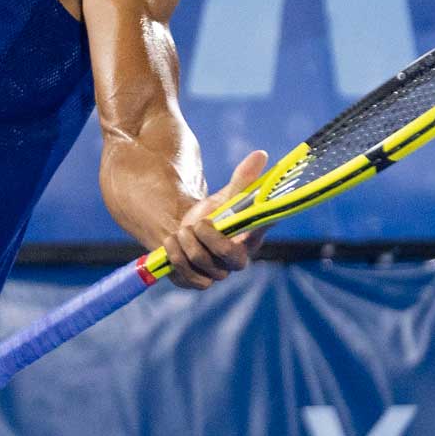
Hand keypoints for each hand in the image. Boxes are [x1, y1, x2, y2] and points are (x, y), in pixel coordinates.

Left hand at [162, 149, 268, 289]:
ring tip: (183, 230)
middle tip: (197, 223)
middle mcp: (235, 263)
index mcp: (250, 242)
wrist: (189, 231)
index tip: (222, 219)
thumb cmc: (214, 214)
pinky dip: (174, 253)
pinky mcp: (194, 281)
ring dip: (187, 240)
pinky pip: (184, 274)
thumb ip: (243, 180)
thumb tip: (260, 154)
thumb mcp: (227, 197)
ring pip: (201, 261)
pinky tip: (173, 242)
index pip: (254, 239)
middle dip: (207, 235)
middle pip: (228, 255)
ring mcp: (215, 274)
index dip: (244, 231)